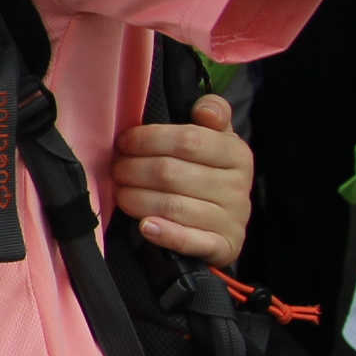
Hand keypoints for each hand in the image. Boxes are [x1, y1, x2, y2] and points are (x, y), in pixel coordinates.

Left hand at [113, 91, 252, 266]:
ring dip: (137, 198)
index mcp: (237, 154)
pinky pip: (191, 241)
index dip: (148, 139)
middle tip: (116, 168)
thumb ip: (212, 114)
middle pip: (172, 173)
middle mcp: (238, 187)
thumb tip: (205, 109)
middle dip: (134, 169)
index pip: (188, 140)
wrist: (225, 223)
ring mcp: (232, 219)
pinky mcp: (223, 247)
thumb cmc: (209, 172)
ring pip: (172, 206)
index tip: (124, 142)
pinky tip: (145, 226)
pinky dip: (165, 234)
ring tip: (121, 193)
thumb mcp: (216, 139)